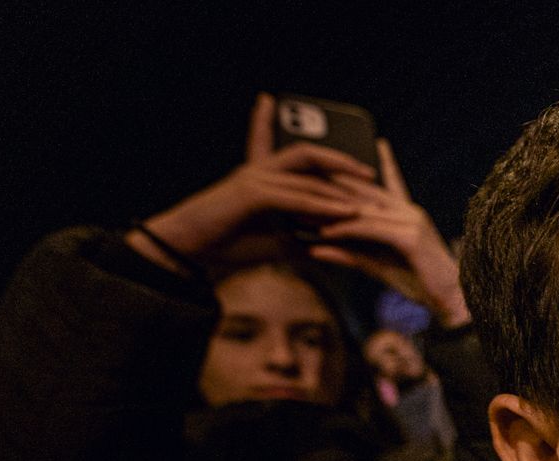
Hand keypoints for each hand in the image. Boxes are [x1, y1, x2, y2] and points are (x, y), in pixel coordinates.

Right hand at [130, 94, 375, 275]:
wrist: (188, 253)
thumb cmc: (226, 247)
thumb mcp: (274, 243)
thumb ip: (301, 238)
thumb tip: (329, 248)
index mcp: (259, 177)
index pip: (271, 142)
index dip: (275, 123)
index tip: (282, 109)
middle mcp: (258, 170)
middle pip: (307, 154)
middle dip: (340, 160)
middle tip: (370, 172)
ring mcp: (254, 178)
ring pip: (307, 176)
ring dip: (340, 188)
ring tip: (368, 198)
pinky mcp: (251, 194)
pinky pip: (295, 197)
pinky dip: (321, 205)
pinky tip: (344, 212)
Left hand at [308, 141, 471, 327]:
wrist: (453, 302)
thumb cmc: (421, 286)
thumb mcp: (378, 267)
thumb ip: (349, 254)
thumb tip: (315, 250)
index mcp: (409, 215)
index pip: (392, 182)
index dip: (385, 163)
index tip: (379, 142)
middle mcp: (411, 212)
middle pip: (367, 190)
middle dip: (335, 184)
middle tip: (304, 176)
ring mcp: (412, 222)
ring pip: (364, 209)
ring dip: (332, 209)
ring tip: (302, 208)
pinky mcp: (410, 237)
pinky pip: (371, 229)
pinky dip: (347, 230)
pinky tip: (326, 233)